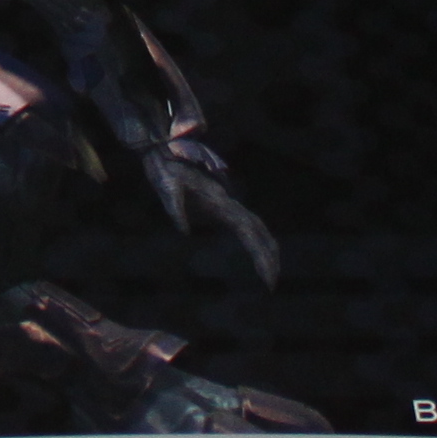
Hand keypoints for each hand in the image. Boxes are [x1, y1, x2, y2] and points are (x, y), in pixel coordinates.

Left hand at [141, 143, 282, 287]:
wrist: (165, 151)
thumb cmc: (165, 169)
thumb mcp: (166, 186)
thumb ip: (175, 205)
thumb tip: (184, 230)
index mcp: (219, 202)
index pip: (248, 230)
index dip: (260, 252)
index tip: (266, 275)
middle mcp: (228, 204)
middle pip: (258, 231)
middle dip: (268, 257)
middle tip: (272, 286)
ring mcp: (226, 205)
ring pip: (256, 228)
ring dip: (265, 251)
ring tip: (269, 278)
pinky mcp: (220, 207)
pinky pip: (245, 227)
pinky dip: (255, 243)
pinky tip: (256, 255)